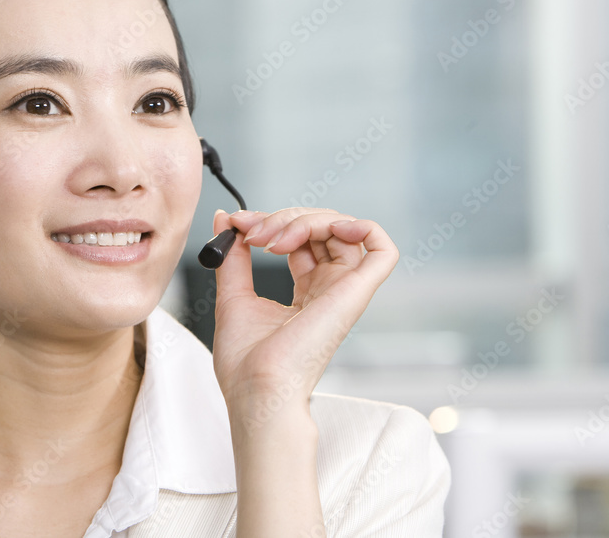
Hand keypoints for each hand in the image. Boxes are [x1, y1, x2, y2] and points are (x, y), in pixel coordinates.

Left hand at [209, 207, 398, 417]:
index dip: (272, 222)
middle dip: (284, 218)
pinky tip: (331, 228)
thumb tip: (226, 218)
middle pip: (322, 230)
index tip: (238, 223)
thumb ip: (233, 256)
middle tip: (251, 232)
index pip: (302, 240)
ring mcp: (344, 291)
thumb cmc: (246, 363)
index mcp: (307, 293)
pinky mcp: (355, 294)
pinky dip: (363, 227)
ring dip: (305, 220)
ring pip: (345, 230)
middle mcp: (330, 290)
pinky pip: (382, 250)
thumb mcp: (233, 294)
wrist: (256, 389)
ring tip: (272, 239)